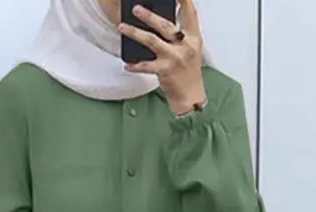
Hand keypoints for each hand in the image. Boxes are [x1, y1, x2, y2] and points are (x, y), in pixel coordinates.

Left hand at [119, 0, 205, 115]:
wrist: (191, 98)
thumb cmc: (188, 73)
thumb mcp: (190, 50)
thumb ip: (180, 35)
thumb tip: (160, 21)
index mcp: (193, 38)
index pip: (190, 13)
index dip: (184, 1)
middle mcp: (185, 46)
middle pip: (165, 25)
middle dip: (149, 16)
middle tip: (135, 8)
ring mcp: (174, 58)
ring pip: (151, 41)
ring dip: (135, 33)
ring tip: (122, 27)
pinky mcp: (164, 71)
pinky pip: (145, 65)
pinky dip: (135, 65)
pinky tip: (127, 64)